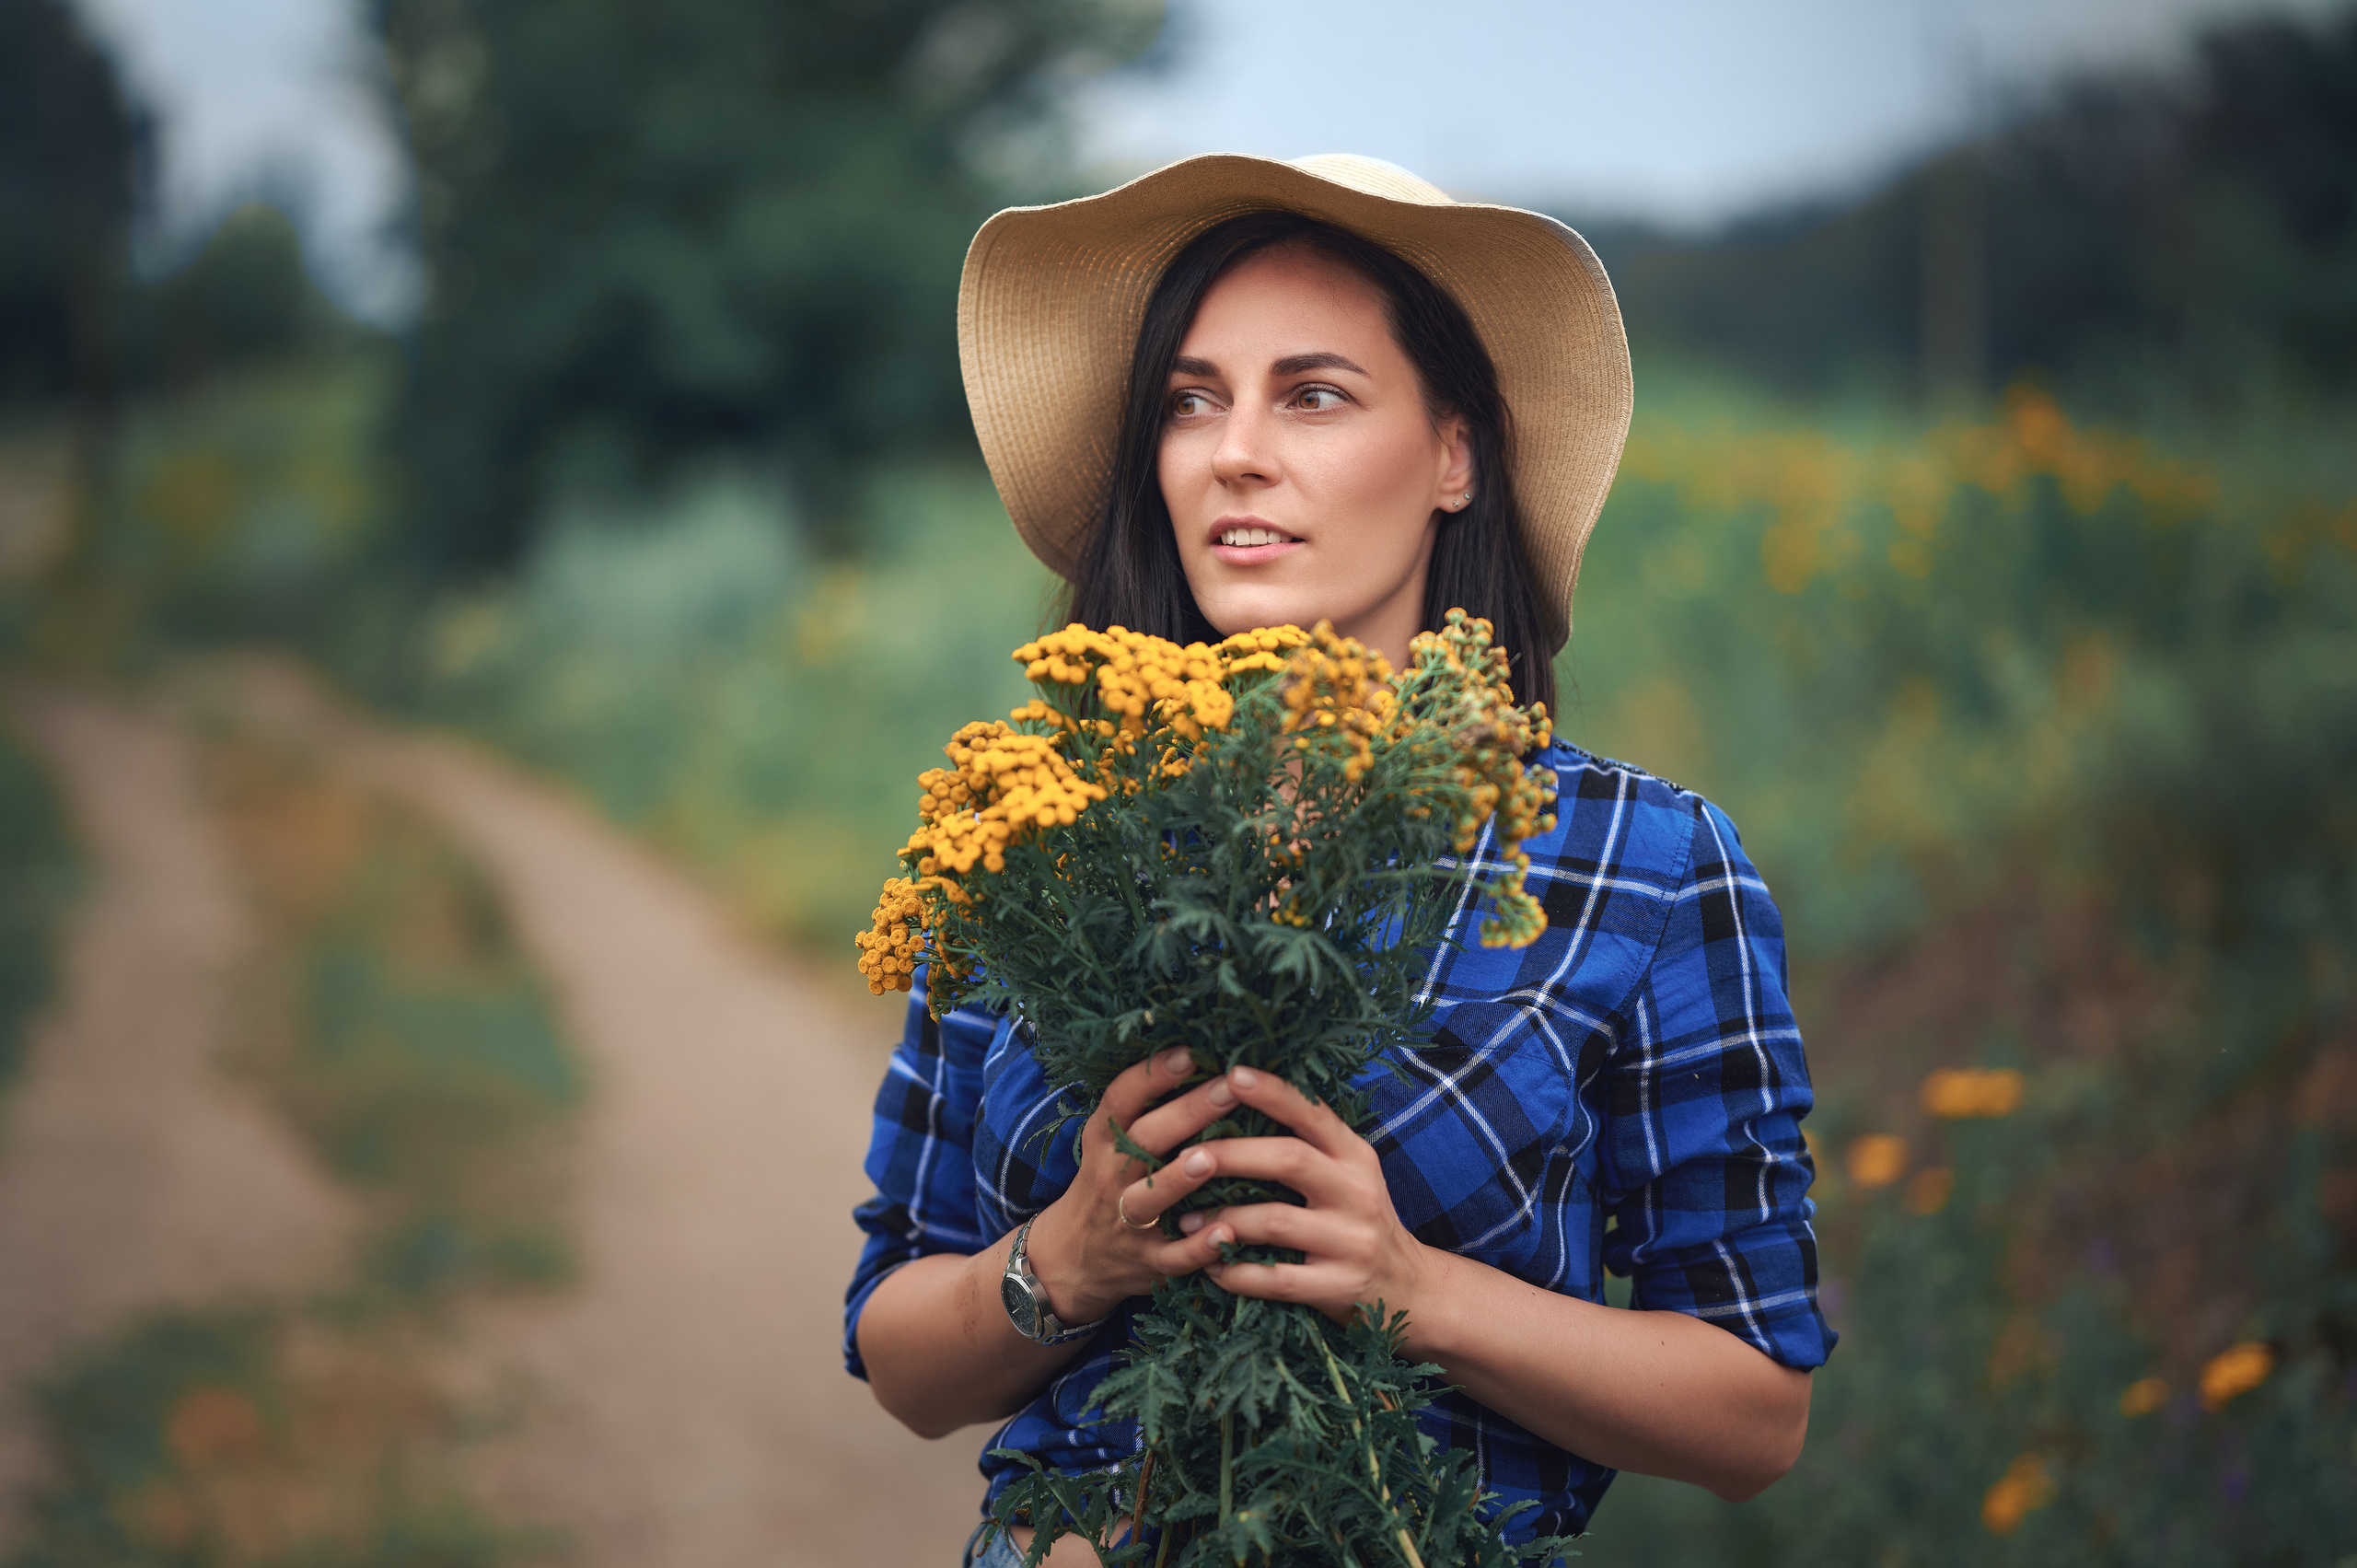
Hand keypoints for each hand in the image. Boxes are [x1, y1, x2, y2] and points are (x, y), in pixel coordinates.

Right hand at [1023, 1049, 1260, 1324]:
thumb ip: (1145, 1109)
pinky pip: (1174, 1257)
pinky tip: (1226, 1233)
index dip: (1151, 1075)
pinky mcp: (1148, 1262)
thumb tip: (1205, 1056)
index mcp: (1104, 1141)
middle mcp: (1112, 1177)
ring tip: (1211, 1157)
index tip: (1188, 1051)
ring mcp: (1127, 1221)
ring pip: (1151, 1198)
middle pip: (1144, 1139)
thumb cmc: (1107, 1185)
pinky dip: (1199, 1247)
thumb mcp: (1109, 1144)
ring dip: (1179, 1179)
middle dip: (1187, 1112)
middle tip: (1229, 1086)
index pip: (1121, 1100)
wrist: (1068, 1261)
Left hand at [1174, 1066, 1436, 1328]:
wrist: (1408, 1287)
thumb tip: (1241, 1096)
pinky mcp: (1339, 1286)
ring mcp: (1351, 1241)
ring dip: (1223, 1219)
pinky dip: (1236, 1272)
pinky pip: (1276, 1279)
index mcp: (1356, 1156)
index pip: (1313, 1114)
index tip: (1232, 1074)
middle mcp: (1358, 1192)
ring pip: (1275, 1222)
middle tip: (1185, 1155)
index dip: (1273, 1093)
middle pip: (1290, 1160)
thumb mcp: (1348, 1173)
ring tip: (1185, 1220)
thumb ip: (1309, 1143)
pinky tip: (1211, 1266)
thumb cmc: (1358, 1218)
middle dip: (1232, 1155)